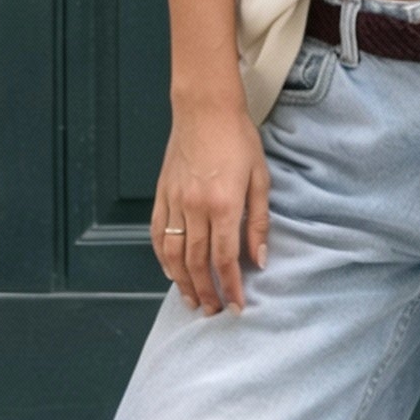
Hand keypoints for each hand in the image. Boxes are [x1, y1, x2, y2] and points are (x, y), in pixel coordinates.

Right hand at [153, 98, 270, 314]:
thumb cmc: (237, 138)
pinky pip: (158, 234)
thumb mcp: (260, 179)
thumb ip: (259, 222)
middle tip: (215, 311)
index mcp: (223, 204)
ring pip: (174, 254)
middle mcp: (194, 207)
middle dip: (207, 292)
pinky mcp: (162, 194)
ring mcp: (174, 201)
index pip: (225, 259)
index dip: (231, 287)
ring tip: (193, 300)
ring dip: (183, 282)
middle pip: (197, 263)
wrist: (204, 108)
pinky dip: (163, 258)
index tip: (237, 305)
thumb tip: (259, 259)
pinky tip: (171, 272)